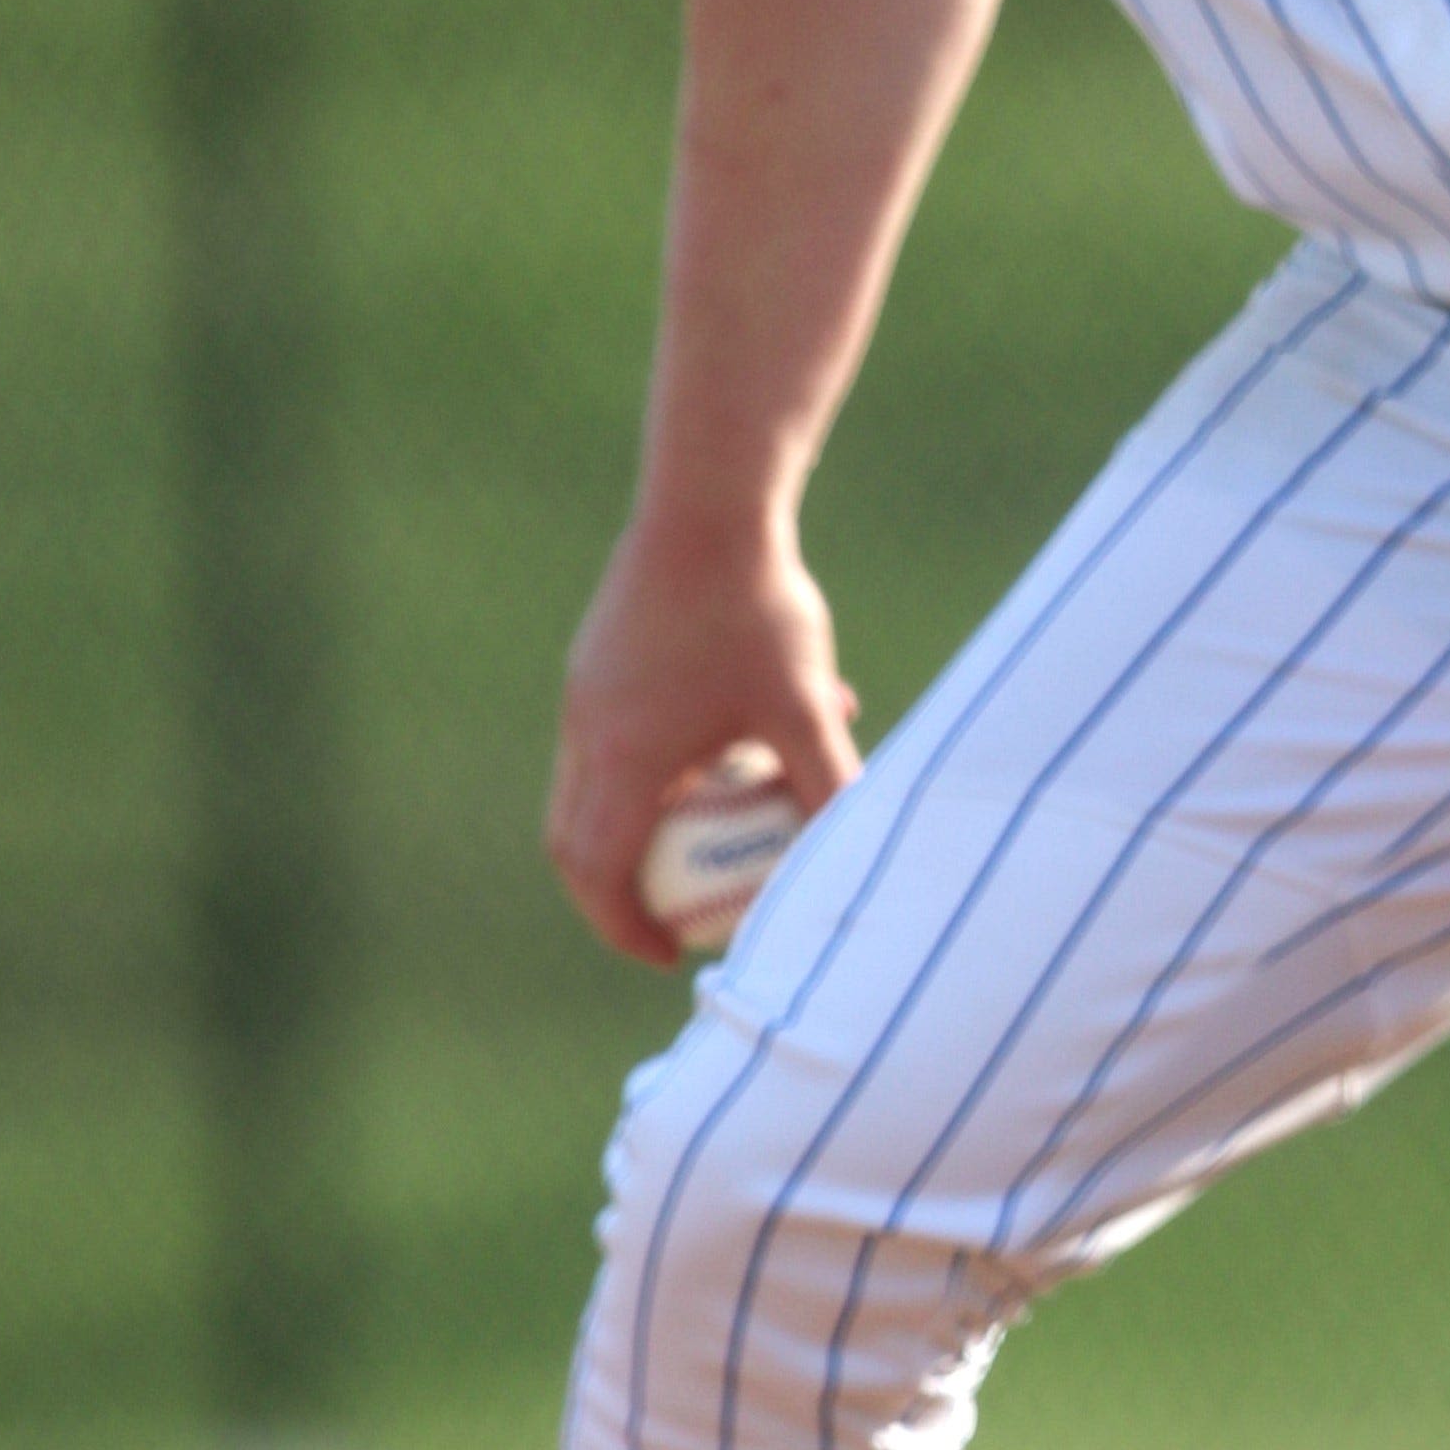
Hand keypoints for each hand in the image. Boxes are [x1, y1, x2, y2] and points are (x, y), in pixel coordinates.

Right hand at [545, 513, 860, 965]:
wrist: (711, 498)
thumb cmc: (756, 608)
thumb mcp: (803, 707)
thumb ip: (830, 784)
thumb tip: (864, 852)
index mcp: (618, 756)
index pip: (595, 871)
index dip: (622, 926)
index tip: (665, 952)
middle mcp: (587, 725)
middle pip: (584, 830)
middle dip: (626, 883)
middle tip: (678, 910)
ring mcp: (590, 683)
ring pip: (614, 771)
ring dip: (668, 803)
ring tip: (745, 805)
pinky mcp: (607, 649)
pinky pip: (632, 722)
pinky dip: (679, 746)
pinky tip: (766, 713)